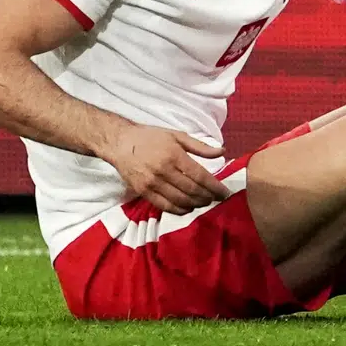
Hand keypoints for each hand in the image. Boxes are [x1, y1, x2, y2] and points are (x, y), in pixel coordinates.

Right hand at [99, 124, 230, 214]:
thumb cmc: (151, 137)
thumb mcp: (177, 136)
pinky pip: (164, 206)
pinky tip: (188, 208)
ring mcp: (152, 183)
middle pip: (191, 190)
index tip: (224, 193)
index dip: (214, 187)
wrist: (121, 142)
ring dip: (195, 204)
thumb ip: (200, 146)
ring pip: (179, 200)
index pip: (199, 175)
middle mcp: (164, 170)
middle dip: (207, 197)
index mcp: (174, 155)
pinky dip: (178, 210)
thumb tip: (222, 152)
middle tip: (216, 199)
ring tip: (204, 203)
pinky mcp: (143, 192)